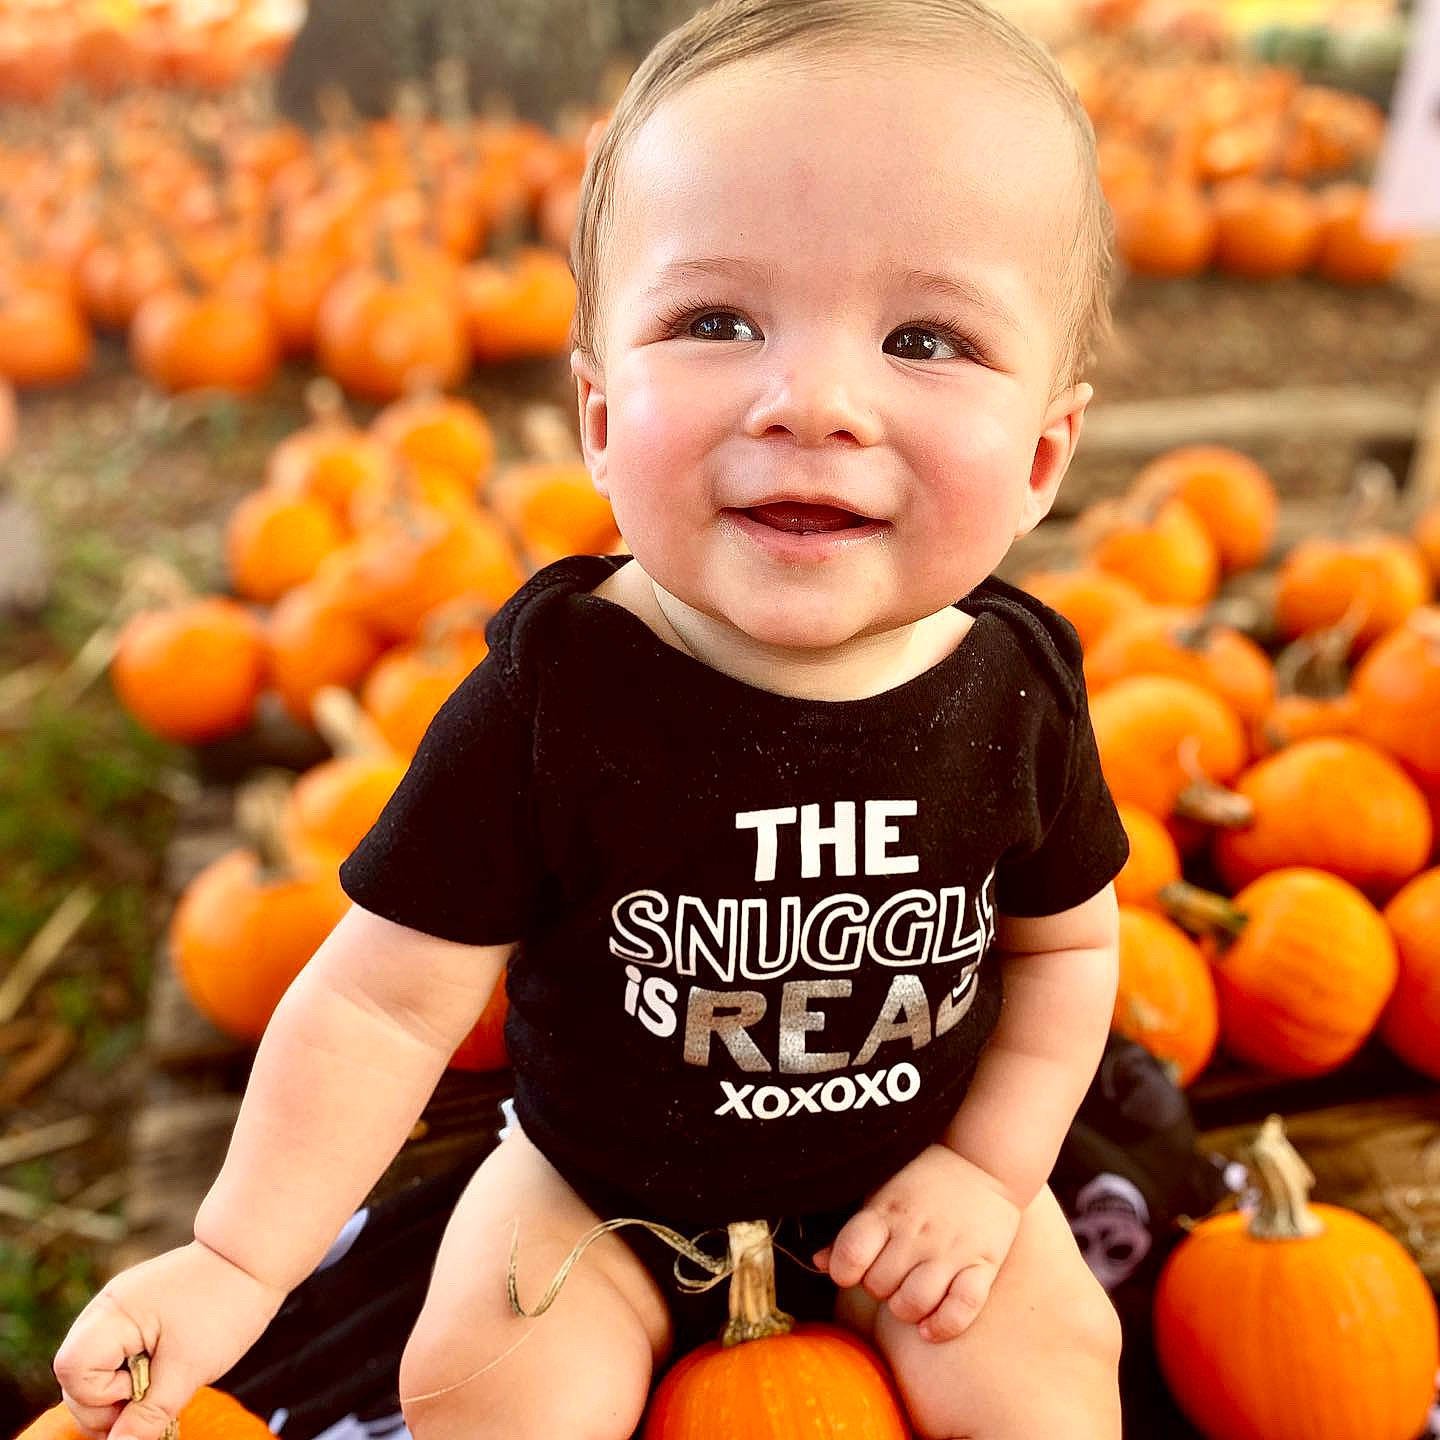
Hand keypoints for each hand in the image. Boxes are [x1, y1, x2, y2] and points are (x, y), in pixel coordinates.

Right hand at [53, 1241, 286, 1439]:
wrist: (254, 1258)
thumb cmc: (226, 1305)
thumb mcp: (189, 1369)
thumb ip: (148, 1415)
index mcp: (113, 1312)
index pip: (73, 1370)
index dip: (100, 1397)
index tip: (141, 1395)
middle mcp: (107, 1307)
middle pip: (76, 1373)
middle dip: (108, 1401)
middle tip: (153, 1400)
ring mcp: (119, 1308)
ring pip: (96, 1367)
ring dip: (121, 1388)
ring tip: (162, 1384)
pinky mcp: (135, 1313)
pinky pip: (116, 1354)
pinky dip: (132, 1372)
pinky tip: (162, 1371)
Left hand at [813, 1144, 1021, 1342]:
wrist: (983, 1160)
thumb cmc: (922, 1181)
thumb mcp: (880, 1193)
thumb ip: (849, 1232)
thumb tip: (819, 1263)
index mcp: (885, 1210)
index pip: (849, 1255)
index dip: (844, 1271)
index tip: (852, 1268)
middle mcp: (916, 1232)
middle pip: (879, 1287)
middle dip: (878, 1288)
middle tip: (890, 1273)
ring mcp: (950, 1249)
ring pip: (914, 1304)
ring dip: (906, 1309)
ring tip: (909, 1295)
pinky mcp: (983, 1264)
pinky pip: (961, 1310)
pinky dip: (943, 1325)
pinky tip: (930, 1326)